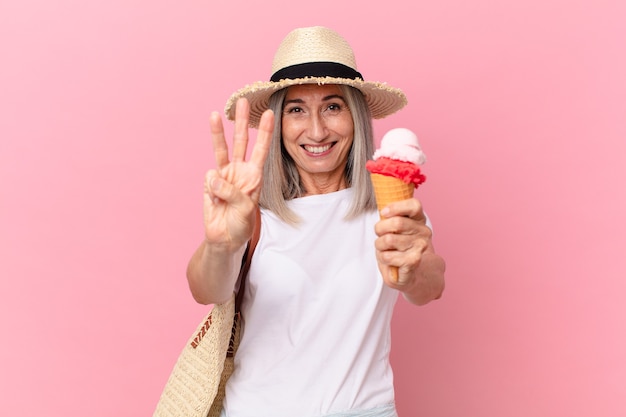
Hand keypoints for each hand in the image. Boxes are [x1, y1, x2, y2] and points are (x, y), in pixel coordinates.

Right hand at [203, 98, 273, 251]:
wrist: (224, 238)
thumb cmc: (241, 224)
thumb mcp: (245, 210)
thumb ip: (232, 193)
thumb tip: (213, 177)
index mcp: (255, 176)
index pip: (262, 150)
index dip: (265, 132)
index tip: (271, 114)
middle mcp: (240, 171)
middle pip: (241, 141)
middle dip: (241, 121)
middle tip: (243, 101)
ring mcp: (224, 175)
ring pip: (221, 149)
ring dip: (217, 132)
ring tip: (214, 114)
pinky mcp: (210, 183)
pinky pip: (210, 179)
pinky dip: (213, 190)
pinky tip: (217, 201)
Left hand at [374, 198, 431, 287]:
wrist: (413, 274)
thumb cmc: (399, 249)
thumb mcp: (395, 230)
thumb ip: (391, 218)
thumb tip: (383, 212)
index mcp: (419, 220)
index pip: (414, 205)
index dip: (396, 207)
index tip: (383, 213)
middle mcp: (423, 232)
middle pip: (397, 222)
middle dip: (380, 229)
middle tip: (380, 235)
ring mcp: (420, 247)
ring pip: (388, 239)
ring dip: (380, 245)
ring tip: (385, 249)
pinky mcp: (413, 261)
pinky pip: (387, 256)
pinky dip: (382, 258)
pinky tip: (390, 260)